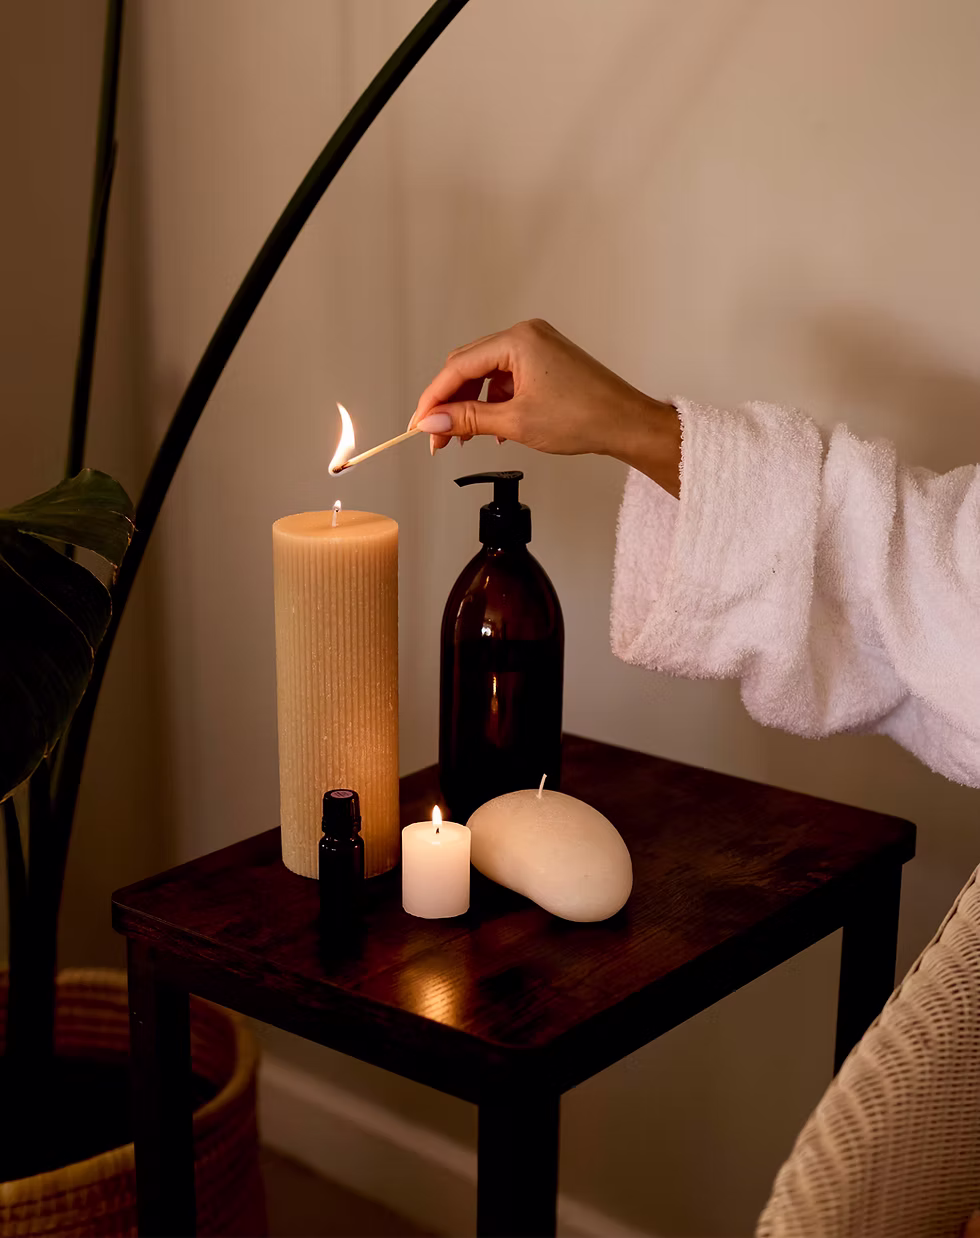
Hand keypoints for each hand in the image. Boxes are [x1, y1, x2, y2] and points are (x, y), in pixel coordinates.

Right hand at [410, 319, 681, 496]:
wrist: (626, 424)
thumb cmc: (585, 417)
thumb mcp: (515, 422)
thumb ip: (468, 420)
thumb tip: (433, 422)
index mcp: (517, 340)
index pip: (458, 366)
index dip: (434, 398)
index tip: (420, 424)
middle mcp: (526, 335)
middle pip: (469, 366)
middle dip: (450, 403)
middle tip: (438, 437)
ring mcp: (537, 346)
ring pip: (487, 374)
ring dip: (472, 405)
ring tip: (465, 437)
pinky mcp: (546, 361)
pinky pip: (507, 378)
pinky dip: (494, 401)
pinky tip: (493, 427)